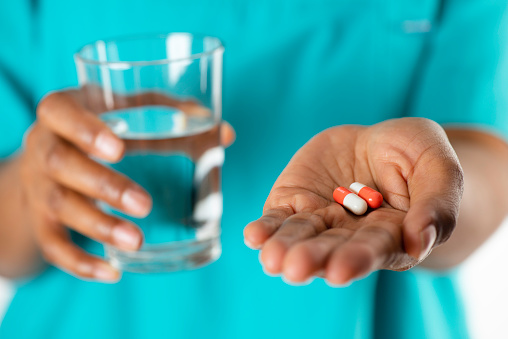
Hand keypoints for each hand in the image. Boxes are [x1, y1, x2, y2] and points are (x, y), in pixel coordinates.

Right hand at [19, 89, 233, 281]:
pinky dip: (80, 262)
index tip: (118, 149)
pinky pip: (53, 245)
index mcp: (63, 112)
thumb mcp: (128, 112)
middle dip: (104, 186)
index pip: (59, 111)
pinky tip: (112, 272)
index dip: (84, 129)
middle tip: (144, 205)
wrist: (48, 163)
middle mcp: (44, 147)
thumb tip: (226, 134)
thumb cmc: (102, 131)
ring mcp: (39, 186)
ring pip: (60, 207)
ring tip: (138, 240)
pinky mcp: (41, 221)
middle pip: (61, 164)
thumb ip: (173, 115)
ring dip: (99, 226)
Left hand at [243, 118, 462, 285]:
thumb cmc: (415, 154)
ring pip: (300, 236)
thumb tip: (419, 243)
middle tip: (296, 268)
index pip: (373, 249)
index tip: (340, 270)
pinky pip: (278, 217)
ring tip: (272, 259)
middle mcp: (351, 234)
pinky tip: (254, 236)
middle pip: (331, 248)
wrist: (377, 139)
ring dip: (284, 248)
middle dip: (314, 258)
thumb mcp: (439, 168)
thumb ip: (437, 205)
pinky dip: (265, 227)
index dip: (357, 259)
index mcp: (391, 234)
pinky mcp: (295, 202)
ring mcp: (320, 219)